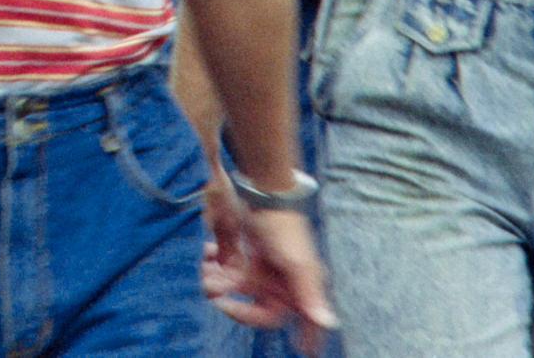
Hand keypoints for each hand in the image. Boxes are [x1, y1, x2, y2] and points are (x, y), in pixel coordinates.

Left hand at [202, 172, 336, 351]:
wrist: (262, 192)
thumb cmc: (283, 228)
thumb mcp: (297, 262)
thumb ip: (308, 293)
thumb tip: (328, 323)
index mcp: (299, 287)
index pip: (299, 320)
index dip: (304, 337)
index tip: (304, 351)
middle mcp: (281, 281)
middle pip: (257, 308)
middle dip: (233, 303)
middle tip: (213, 293)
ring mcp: (263, 269)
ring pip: (238, 289)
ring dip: (218, 281)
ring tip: (205, 269)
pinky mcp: (247, 255)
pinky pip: (229, 270)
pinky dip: (215, 264)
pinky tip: (207, 252)